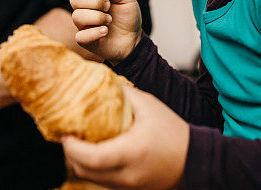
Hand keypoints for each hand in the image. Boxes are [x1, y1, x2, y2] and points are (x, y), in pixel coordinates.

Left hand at [62, 87, 188, 189]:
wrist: (195, 160)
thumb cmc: (173, 132)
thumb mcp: (150, 105)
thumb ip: (124, 93)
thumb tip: (101, 81)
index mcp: (132, 152)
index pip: (92, 158)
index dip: (72, 147)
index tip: (65, 133)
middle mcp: (127, 173)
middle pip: (84, 170)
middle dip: (71, 153)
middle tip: (68, 134)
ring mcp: (127, 185)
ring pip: (91, 178)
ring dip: (80, 161)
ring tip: (80, 140)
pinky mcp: (128, 189)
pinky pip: (102, 180)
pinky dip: (93, 167)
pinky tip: (96, 150)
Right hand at [69, 0, 141, 63]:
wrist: (134, 39)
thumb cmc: (128, 17)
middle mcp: (84, 8)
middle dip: (94, 1)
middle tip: (108, 6)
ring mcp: (83, 24)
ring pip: (77, 16)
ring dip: (97, 17)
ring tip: (109, 20)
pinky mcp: (85, 40)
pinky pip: (80, 36)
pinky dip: (94, 33)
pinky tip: (105, 31)